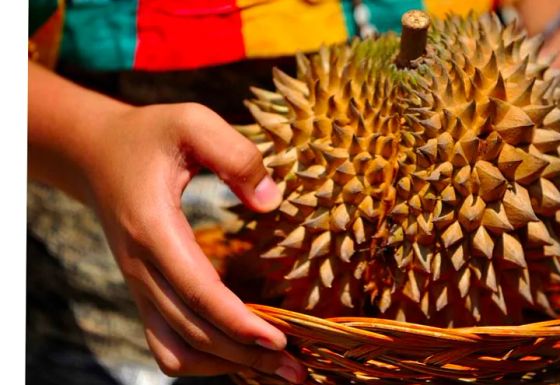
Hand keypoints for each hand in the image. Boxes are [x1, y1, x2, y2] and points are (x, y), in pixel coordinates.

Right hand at [28, 63, 304, 381]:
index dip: (237, 321)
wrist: (95, 153)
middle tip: (297, 370)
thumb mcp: (192, 121)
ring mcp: (140, 285)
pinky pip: (167, 343)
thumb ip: (236, 154)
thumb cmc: (148, 135)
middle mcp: (142, 267)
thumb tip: (271, 201)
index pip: (196, 290)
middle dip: (245, 355)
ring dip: (225, 364)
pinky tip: (238, 354)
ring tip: (275, 370)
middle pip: (192, 332)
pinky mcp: (145, 291)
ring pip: (178, 348)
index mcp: (153, 229)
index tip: (279, 340)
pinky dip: (202, 358)